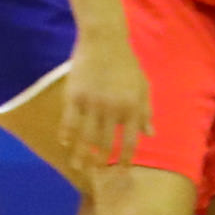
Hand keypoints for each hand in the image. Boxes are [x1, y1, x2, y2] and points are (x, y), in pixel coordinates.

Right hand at [62, 35, 149, 171]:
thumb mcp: (143, 87)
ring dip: (81, 153)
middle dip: (100, 160)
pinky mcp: (74, 96)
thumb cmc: (126, 64)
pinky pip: (69, 121)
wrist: (104, 41)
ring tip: (77, 165)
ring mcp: (91, 103)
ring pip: (85, 136)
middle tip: (95, 173)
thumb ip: (145, 112)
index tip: (121, 171)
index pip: (128, 140)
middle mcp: (112, 109)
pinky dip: (66, 134)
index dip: (125, 158)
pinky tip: (65, 142)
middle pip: (104, 142)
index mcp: (131, 107)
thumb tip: (150, 134)